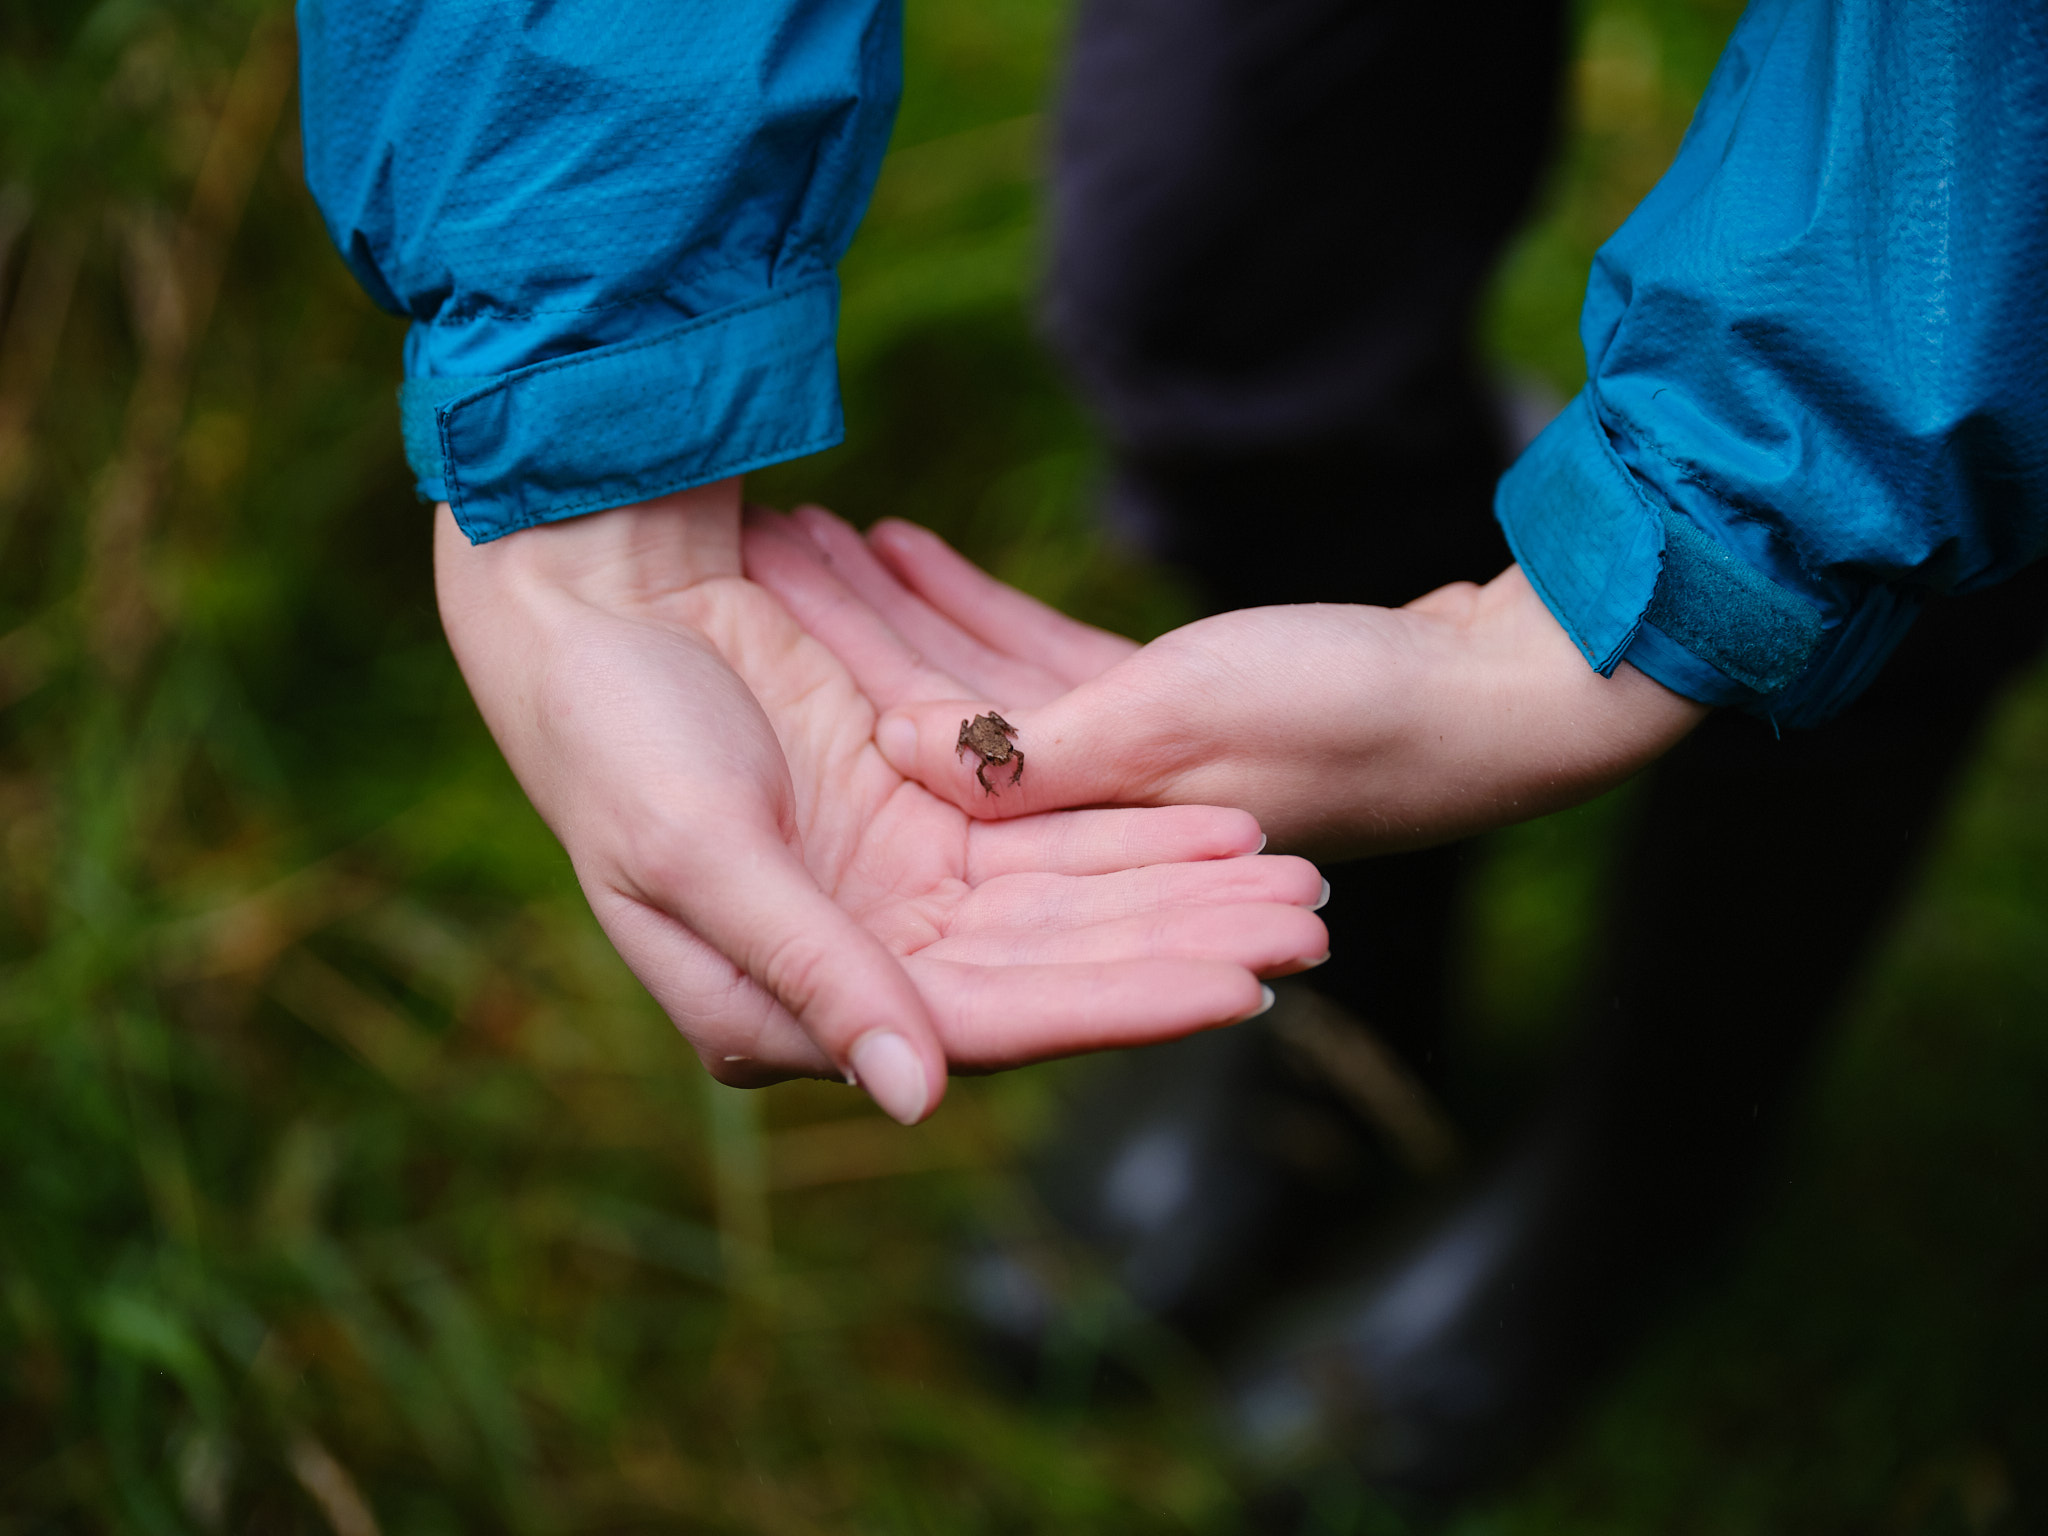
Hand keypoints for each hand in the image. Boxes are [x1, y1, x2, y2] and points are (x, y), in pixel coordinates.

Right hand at [435, 483, 1328, 1122]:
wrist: (592, 598)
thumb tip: (923, 1098)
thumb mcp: (700, 855)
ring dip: (1176, 892)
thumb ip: (815, 974)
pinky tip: (1223, 827)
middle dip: (1178, 949)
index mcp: (788, 1009)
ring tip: (1291, 882)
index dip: (1111, 1005)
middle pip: (1051, 967)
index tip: (1230, 990)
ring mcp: (894, 883)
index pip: (984, 1023)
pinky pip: (1047, 829)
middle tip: (1301, 931)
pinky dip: (1131, 829)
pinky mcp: (918, 808)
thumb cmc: (611, 735)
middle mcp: (859, 960)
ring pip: (1067, 901)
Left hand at [746, 508, 1708, 857]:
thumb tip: (884, 755)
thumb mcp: (1172, 722)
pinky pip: (1039, 666)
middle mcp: (1086, 833)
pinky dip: (978, 610)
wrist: (1512, 690)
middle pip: (925, 737)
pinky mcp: (1165, 720)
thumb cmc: (1355, 709)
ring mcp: (1122, 776)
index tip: (731, 630)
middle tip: (748, 553)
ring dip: (892, 617)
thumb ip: (1024, 751)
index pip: (916, 787)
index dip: (823, 704)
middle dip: (837, 648)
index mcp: (1078, 859)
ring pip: (973, 694)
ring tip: (804, 532)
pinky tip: (908, 549)